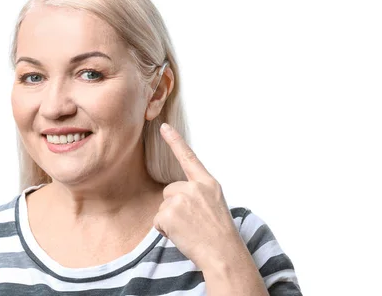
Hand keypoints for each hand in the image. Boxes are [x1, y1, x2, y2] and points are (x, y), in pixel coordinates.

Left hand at [153, 123, 243, 269]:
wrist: (223, 255)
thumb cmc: (220, 235)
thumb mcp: (215, 205)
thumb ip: (198, 194)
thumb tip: (178, 197)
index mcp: (208, 184)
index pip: (188, 158)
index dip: (174, 141)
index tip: (163, 126)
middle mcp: (194, 187)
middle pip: (169, 191)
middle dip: (175, 207)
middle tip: (193, 224)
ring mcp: (180, 199)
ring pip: (163, 207)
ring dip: (171, 221)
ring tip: (190, 231)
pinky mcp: (168, 213)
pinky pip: (158, 221)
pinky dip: (166, 231)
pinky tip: (183, 236)